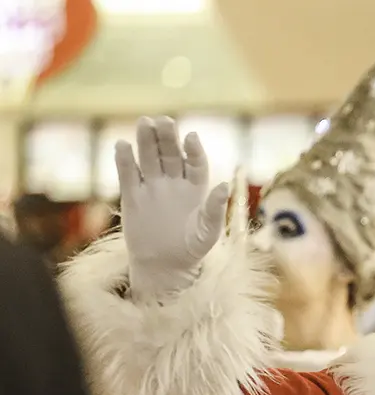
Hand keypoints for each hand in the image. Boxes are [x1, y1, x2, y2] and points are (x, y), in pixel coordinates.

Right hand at [115, 116, 229, 300]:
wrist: (163, 266)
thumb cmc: (191, 249)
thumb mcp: (207, 232)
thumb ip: (214, 209)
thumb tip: (225, 186)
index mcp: (196, 188)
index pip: (195, 163)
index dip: (193, 150)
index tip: (190, 137)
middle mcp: (174, 182)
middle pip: (170, 154)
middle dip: (167, 137)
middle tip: (163, 121)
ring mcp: (153, 186)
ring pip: (149, 158)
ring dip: (146, 141)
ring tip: (145, 123)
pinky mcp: (132, 195)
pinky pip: (129, 174)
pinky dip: (125, 160)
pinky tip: (122, 145)